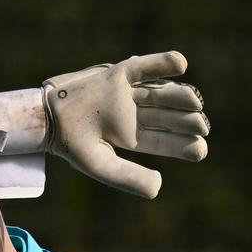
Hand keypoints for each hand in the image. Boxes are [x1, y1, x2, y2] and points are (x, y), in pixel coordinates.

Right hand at [43, 52, 208, 197]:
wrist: (49, 119)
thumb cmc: (73, 146)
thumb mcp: (103, 166)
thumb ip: (129, 178)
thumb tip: (159, 187)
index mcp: (131, 138)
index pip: (163, 141)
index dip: (182, 145)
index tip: (201, 150)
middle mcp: (133, 114)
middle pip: (166, 116)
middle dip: (185, 121)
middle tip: (203, 126)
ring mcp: (127, 93)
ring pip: (159, 93)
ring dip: (179, 96)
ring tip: (196, 102)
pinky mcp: (119, 74)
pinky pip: (144, 66)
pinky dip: (162, 63)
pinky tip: (182, 65)